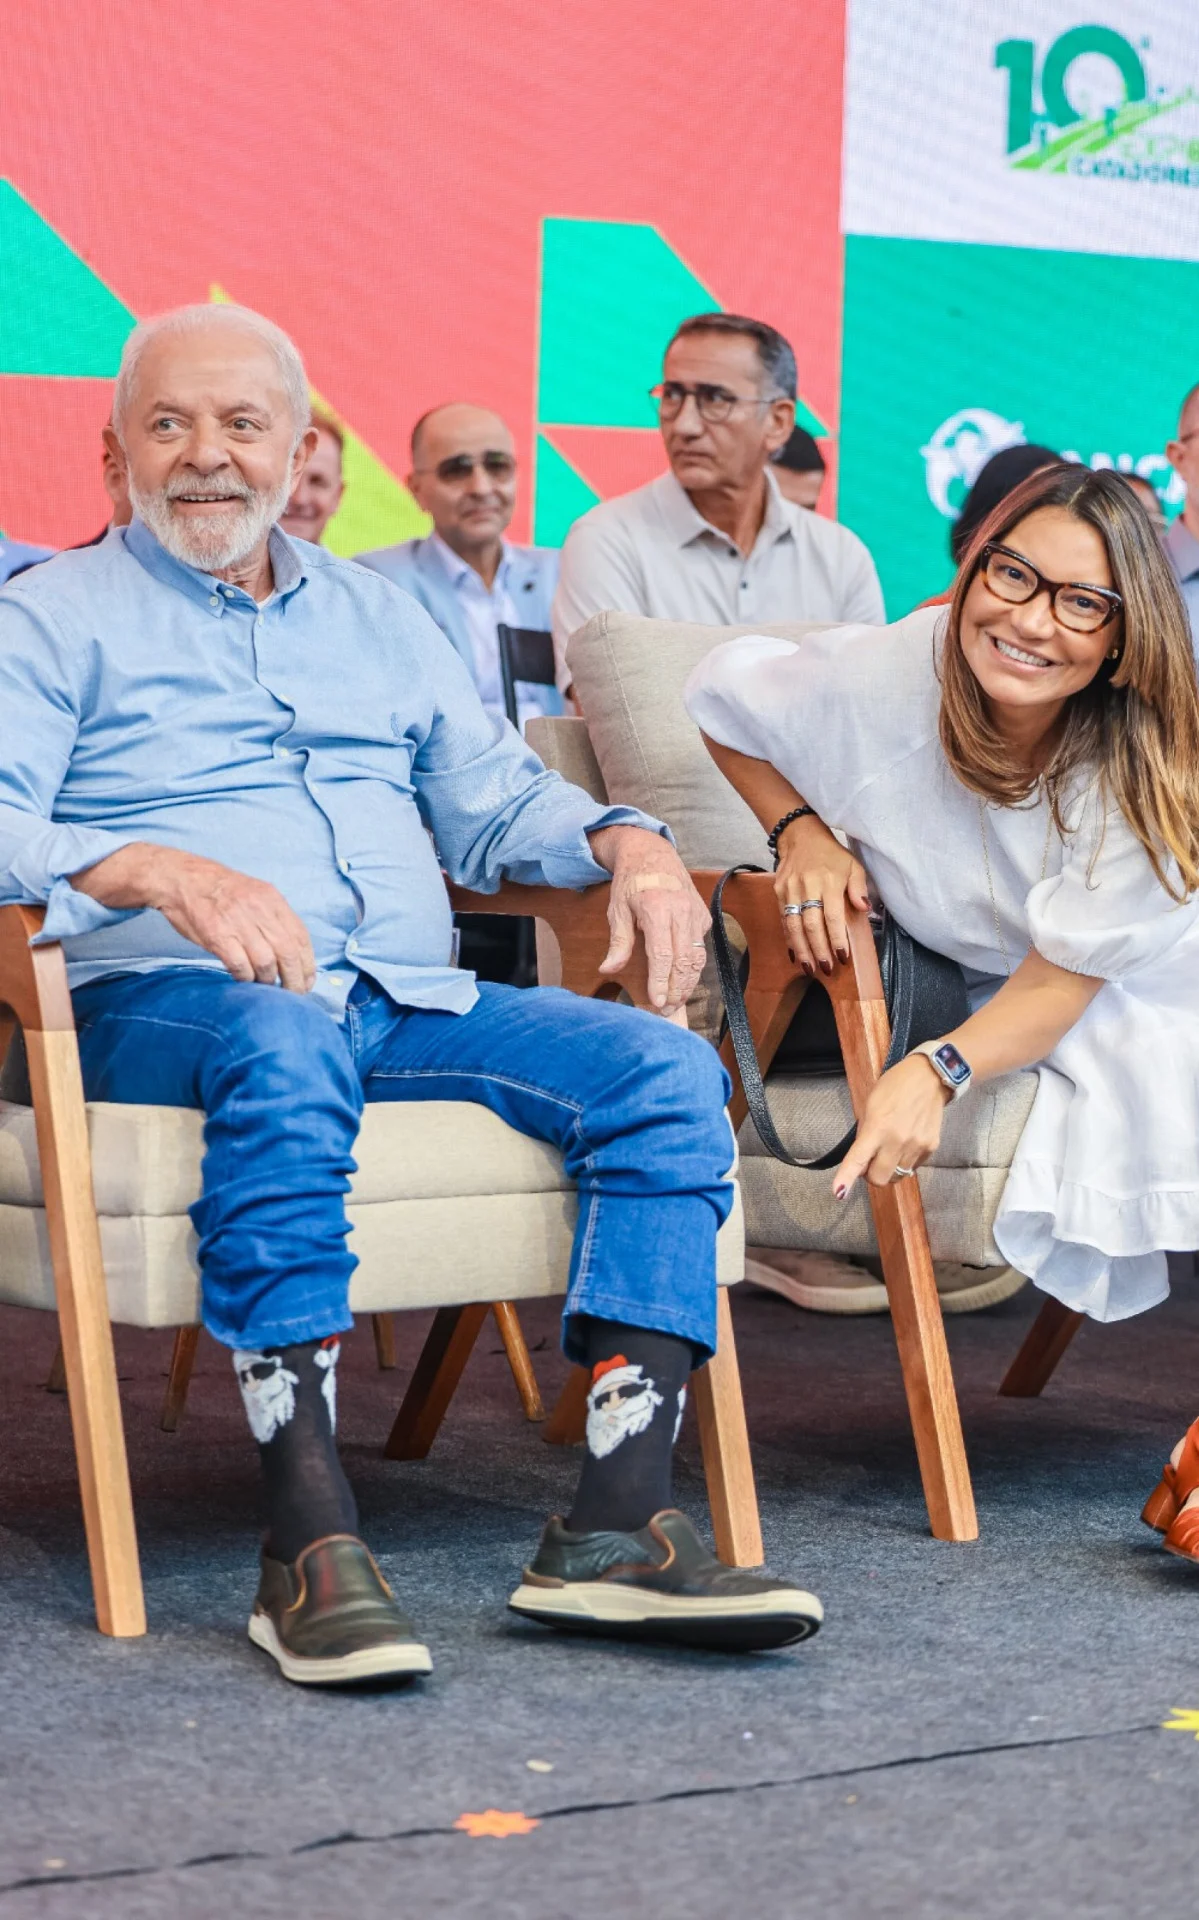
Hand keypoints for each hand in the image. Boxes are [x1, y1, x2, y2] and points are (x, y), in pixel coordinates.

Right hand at [71, 843, 315, 992]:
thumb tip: (292, 950)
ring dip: (268, 980)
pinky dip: (245, 978)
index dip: (308, 963)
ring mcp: (237, 922)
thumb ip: (273, 917)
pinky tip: (243, 979)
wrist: (179, 877)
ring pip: (266, 962)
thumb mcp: (253, 894)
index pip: (300, 937)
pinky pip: (239, 965)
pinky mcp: (217, 935)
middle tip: (293, 994)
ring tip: (265, 986)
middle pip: (288, 953)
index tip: (307, 981)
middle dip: (294, 980)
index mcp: (271, 899)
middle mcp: (258, 909)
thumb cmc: (217, 891)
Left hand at [588, 825, 710, 1016]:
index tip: (657, 1002)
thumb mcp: (618, 908)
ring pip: (698, 957)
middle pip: (685, 961)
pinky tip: (682, 980)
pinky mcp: (703, 916)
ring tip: (676, 1001)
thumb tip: (608, 969)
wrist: (653, 854)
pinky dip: (694, 967)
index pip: (663, 955)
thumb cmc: (632, 881)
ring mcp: (696, 913)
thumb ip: (618, 941)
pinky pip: (701, 947)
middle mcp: (682, 912)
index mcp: (658, 909)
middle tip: (667, 1010)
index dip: (661, 982)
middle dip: (677, 990)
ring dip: (689, 983)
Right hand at [773, 816, 869, 975]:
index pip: (833, 916)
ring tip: (809, 968)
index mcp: (829, 881)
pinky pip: (784, 919)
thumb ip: (859, 887)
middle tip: (826, 969)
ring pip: (793, 925)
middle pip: (811, 925)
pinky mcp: (779, 891)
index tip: (842, 957)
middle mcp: (808, 886)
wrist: (800, 836)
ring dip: (801, 950)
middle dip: (819, 950)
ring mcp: (790, 889)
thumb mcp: (853, 865)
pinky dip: (789, 939)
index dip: (837, 939)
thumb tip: (864, 908)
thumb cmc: (831, 855)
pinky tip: (795, 954)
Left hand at [832, 1054, 949, 1196]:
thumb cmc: (895, 1087)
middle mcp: (898, 1140)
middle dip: (871, 1174)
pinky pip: (913, 1168)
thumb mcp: (870, 1105)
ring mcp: (917, 1146)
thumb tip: (861, 1160)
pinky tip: (906, 1143)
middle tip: (870, 1160)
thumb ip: (865, 1133)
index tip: (839, 1193)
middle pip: (879, 1179)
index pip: (858, 1158)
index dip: (847, 1177)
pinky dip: (904, 1162)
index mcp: (877, 1127)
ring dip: (889, 1169)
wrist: (930, 1078)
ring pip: (897, 1177)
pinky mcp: (931, 1148)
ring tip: (890, 1148)